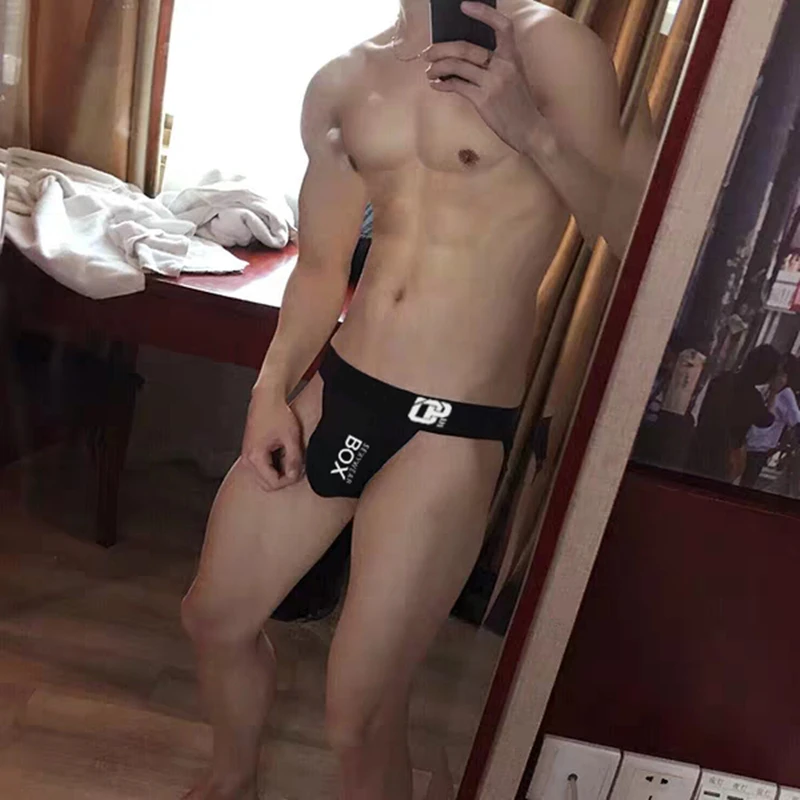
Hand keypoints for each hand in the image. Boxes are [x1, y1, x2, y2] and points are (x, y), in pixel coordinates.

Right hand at [241, 388, 303, 490]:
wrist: (266, 399)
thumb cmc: (277, 414)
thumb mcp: (291, 438)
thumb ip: (294, 460)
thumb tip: (294, 476)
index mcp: (255, 456)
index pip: (273, 483)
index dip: (289, 480)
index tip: (298, 468)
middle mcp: (247, 459)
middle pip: (266, 484)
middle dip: (283, 479)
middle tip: (295, 466)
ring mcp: (247, 456)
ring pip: (263, 477)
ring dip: (278, 473)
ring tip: (289, 457)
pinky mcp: (250, 452)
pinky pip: (261, 469)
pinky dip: (273, 466)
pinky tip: (282, 454)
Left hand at [425, 1, 542, 153]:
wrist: (529, 129)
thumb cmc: (519, 104)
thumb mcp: (514, 77)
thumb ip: (496, 63)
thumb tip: (465, 55)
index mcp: (513, 56)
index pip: (502, 26)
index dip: (483, 13)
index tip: (464, 6)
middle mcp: (503, 66)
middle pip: (465, 48)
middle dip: (441, 49)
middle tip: (427, 53)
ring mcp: (493, 82)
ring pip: (457, 66)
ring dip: (437, 67)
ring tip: (429, 72)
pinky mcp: (483, 100)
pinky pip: (457, 86)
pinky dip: (443, 84)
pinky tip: (436, 85)